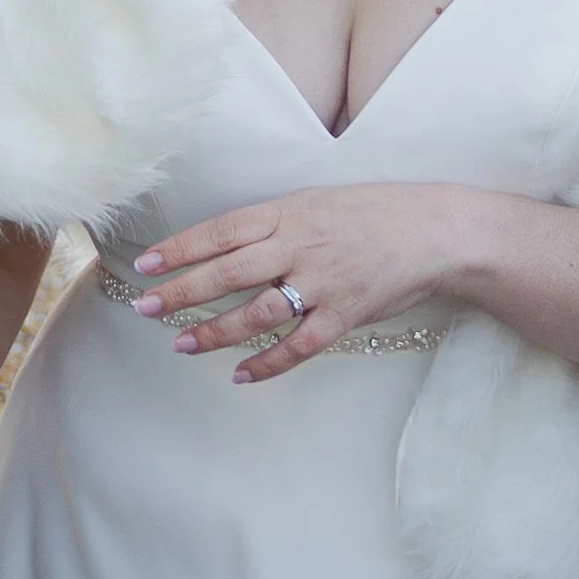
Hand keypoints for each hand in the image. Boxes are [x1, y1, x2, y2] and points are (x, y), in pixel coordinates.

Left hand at [132, 183, 484, 382]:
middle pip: (227, 272)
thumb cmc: (368, 213)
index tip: (145, 265)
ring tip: (181, 344)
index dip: (179, 248)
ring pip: (257, 313)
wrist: (433, 230)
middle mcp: (299, 246)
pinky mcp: (345, 315)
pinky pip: (299, 346)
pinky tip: (241, 375)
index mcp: (286, 213)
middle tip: (144, 307)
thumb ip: (271, 223)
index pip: (220, 231)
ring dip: (215, 332)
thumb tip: (221, 244)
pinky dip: (268, 364)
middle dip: (181, 291)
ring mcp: (322, 283)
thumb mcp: (313, 203)